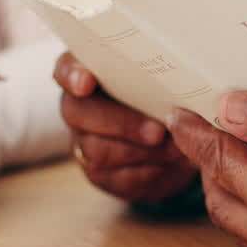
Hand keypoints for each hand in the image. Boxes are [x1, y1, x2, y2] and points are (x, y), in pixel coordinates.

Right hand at [54, 52, 198, 202]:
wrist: (178, 140)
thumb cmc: (168, 96)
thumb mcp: (165, 81)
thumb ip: (161, 79)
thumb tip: (180, 90)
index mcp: (89, 72)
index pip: (66, 68)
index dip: (72, 75)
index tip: (87, 83)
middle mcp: (79, 107)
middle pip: (79, 112)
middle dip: (121, 122)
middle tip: (158, 132)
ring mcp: (85, 143)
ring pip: (98, 150)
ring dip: (140, 151)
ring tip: (175, 149)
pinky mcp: (101, 175)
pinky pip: (118, 178)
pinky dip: (148, 172)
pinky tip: (171, 164)